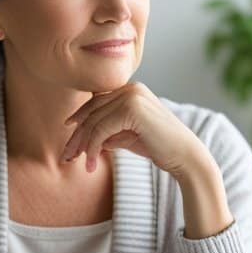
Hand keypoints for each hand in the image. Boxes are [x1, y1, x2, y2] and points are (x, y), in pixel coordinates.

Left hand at [62, 82, 202, 176]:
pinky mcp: (131, 108)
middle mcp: (130, 88)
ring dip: (82, 145)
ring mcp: (131, 95)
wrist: (185, 157)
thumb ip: (108, 131)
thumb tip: (84, 138)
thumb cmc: (159, 147)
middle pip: (92, 111)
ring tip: (76, 163)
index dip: (80, 123)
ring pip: (94, 121)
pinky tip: (92, 165)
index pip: (96, 103)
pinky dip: (92, 148)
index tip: (70, 143)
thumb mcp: (127, 136)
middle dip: (77, 135)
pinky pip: (101, 130)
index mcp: (131, 89)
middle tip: (66, 156)